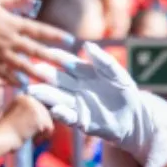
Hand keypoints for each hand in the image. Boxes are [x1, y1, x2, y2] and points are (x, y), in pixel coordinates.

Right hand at [0, 0, 75, 85]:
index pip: (40, 30)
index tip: (70, 40)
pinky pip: (4, 74)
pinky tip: (23, 85)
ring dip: (38, 73)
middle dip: (55, 58)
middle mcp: (9, 40)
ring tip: (51, 79)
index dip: (56, 35)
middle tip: (69, 66)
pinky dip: (14, 79)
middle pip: (36, 51)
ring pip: (23, 65)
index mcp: (13, 23)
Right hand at [0, 95, 53, 148]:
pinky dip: (43, 136)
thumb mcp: (14, 114)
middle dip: (39, 125)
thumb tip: (42, 115)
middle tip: (27, 133)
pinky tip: (31, 137)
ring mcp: (35, 108)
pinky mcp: (39, 118)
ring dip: (41, 131)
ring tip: (27, 135)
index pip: (39, 107)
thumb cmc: (4, 131)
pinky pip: (50, 128)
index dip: (35, 119)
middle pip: (46, 113)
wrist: (0, 138)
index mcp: (22, 97)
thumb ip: (25, 111)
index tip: (25, 126)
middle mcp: (30, 99)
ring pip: (48, 121)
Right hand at [26, 42, 144, 147]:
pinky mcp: (82, 121)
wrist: (134, 116)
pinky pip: (70, 117)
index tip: (45, 50)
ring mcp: (77, 104)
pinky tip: (55, 110)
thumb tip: (87, 45)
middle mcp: (76, 88)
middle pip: (57, 80)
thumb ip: (103, 60)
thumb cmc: (125, 91)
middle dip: (44, 75)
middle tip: (32, 70)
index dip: (56, 57)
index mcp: (84, 73)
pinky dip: (63, 114)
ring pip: (57, 98)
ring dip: (45, 95)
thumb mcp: (117, 74)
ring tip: (33, 91)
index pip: (66, 62)